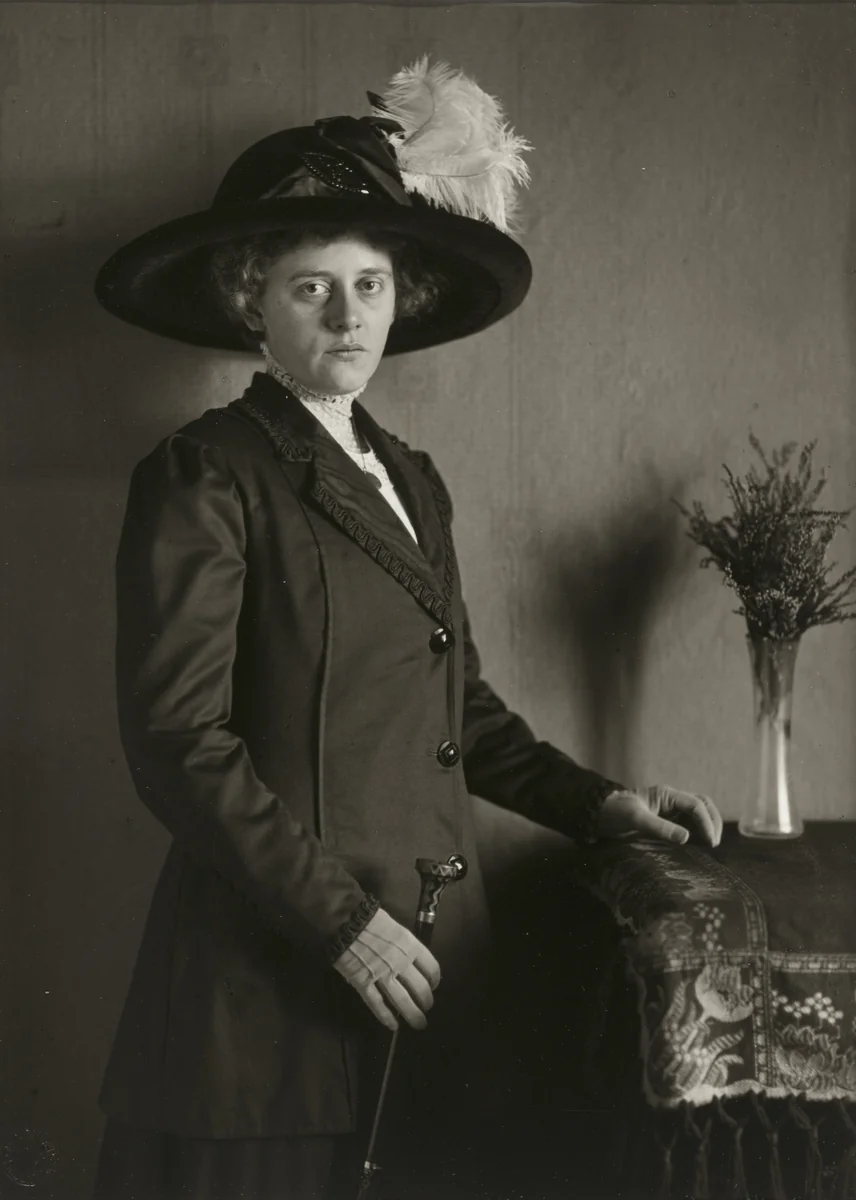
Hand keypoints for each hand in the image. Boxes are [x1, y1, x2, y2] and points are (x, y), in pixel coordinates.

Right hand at [332, 907, 440, 1031]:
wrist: (345, 921)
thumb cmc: (371, 920)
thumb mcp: (397, 928)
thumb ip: (407, 946)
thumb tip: (413, 961)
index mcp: (410, 946)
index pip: (431, 968)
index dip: (435, 980)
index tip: (433, 985)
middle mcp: (400, 963)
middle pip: (420, 989)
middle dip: (427, 1002)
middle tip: (427, 1008)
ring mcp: (382, 975)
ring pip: (403, 1001)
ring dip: (413, 1015)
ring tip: (419, 1023)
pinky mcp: (363, 984)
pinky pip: (377, 1005)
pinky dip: (386, 1017)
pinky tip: (393, 1026)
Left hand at [596, 785, 722, 846]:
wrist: (600, 816)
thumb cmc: (615, 813)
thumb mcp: (635, 819)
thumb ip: (659, 827)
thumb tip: (686, 838)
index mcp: (666, 794)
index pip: (695, 804)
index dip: (706, 822)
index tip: (710, 841)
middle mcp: (671, 800)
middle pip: (702, 805)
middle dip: (712, 821)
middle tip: (714, 843)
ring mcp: (670, 809)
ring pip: (698, 813)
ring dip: (707, 826)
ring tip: (710, 845)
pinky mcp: (667, 820)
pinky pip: (689, 823)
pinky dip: (697, 832)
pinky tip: (699, 845)